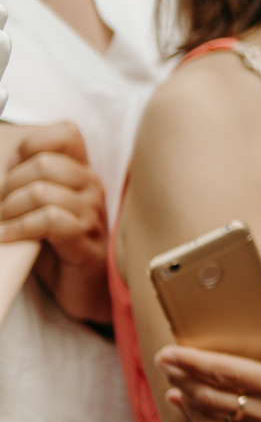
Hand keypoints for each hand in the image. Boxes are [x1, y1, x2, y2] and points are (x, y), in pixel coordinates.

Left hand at [0, 121, 110, 324]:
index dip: (33, 143)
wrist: (84, 288)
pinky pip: (48, 220)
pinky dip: (19, 228)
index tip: (12, 170)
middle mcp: (91, 186)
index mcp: (81, 172)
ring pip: (42, 191)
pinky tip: (8, 236)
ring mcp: (91, 212)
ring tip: (2, 225)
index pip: (66, 133)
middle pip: (44, 163)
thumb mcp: (43, 207)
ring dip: (10, 210)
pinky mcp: (84, 239)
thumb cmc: (58, 246)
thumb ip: (28, 184)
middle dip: (8, 185)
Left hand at [157, 274, 260, 421]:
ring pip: (211, 419)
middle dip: (182, 377)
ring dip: (187, 399)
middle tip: (163, 359)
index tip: (167, 351)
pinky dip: (199, 418)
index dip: (193, 362)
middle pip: (211, 397)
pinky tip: (187, 402)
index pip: (227, 373)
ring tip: (173, 379)